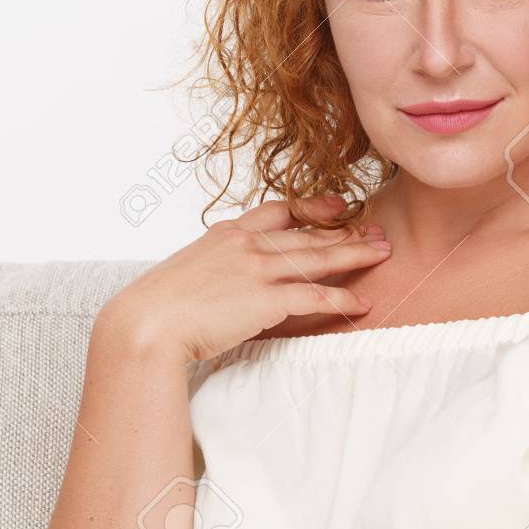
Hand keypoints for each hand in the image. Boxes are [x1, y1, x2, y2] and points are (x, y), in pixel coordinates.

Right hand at [93, 194, 390, 362]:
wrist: (145, 323)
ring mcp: (258, 270)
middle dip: (347, 231)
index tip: (338, 206)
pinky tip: (361, 304)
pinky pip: (315, 297)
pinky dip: (341, 300)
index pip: (279, 211)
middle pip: (308, 232)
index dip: (312, 207)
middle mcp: (247, 245)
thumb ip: (212, 266)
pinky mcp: (266, 300)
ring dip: (355, 255)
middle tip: (377, 230)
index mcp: (227, 233)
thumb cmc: (156, 305)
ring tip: (383, 254)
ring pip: (319, 257)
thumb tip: (221, 277)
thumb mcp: (186, 270)